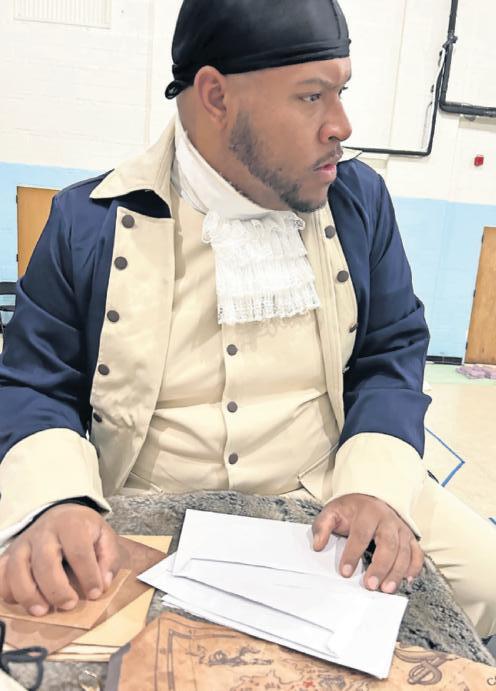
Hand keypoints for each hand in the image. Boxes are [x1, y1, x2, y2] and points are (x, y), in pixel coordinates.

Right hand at [0, 503, 121, 615]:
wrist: (61, 514)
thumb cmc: (84, 530)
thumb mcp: (104, 536)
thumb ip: (108, 558)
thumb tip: (103, 584)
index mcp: (72, 524)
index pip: (79, 551)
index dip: (88, 575)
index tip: (95, 593)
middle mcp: (44, 531)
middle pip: (45, 561)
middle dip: (57, 588)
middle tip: (69, 605)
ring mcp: (23, 542)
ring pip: (17, 568)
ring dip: (28, 594)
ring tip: (43, 611)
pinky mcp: (10, 553)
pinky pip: (1, 573)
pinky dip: (7, 591)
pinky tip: (21, 602)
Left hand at [312, 493, 423, 593]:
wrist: (370, 497)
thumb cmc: (351, 510)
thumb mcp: (332, 512)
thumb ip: (322, 526)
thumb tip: (318, 545)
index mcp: (367, 512)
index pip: (361, 534)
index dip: (353, 554)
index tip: (345, 572)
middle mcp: (388, 520)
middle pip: (388, 544)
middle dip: (380, 566)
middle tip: (370, 585)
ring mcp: (401, 529)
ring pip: (404, 551)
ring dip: (396, 572)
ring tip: (386, 589)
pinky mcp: (410, 538)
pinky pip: (417, 553)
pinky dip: (415, 567)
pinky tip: (407, 581)